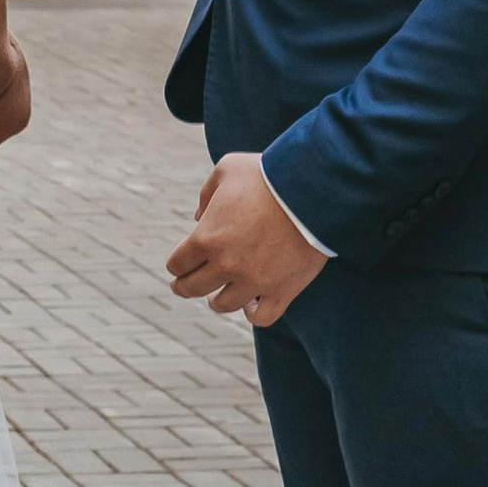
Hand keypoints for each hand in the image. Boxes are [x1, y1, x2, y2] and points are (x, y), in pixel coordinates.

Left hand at [167, 153, 326, 326]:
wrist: (312, 189)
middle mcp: (226, 264)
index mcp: (206, 237)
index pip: (177, 264)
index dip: (176, 264)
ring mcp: (254, 281)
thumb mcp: (227, 169)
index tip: (178, 265)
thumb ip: (207, 193)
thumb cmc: (268, 174)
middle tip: (183, 286)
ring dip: (216, 301)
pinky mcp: (282, 290)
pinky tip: (251, 304)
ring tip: (216, 297)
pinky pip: (261, 317)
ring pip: (223, 305)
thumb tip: (198, 217)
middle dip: (184, 286)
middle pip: (193, 288)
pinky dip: (253, 313)